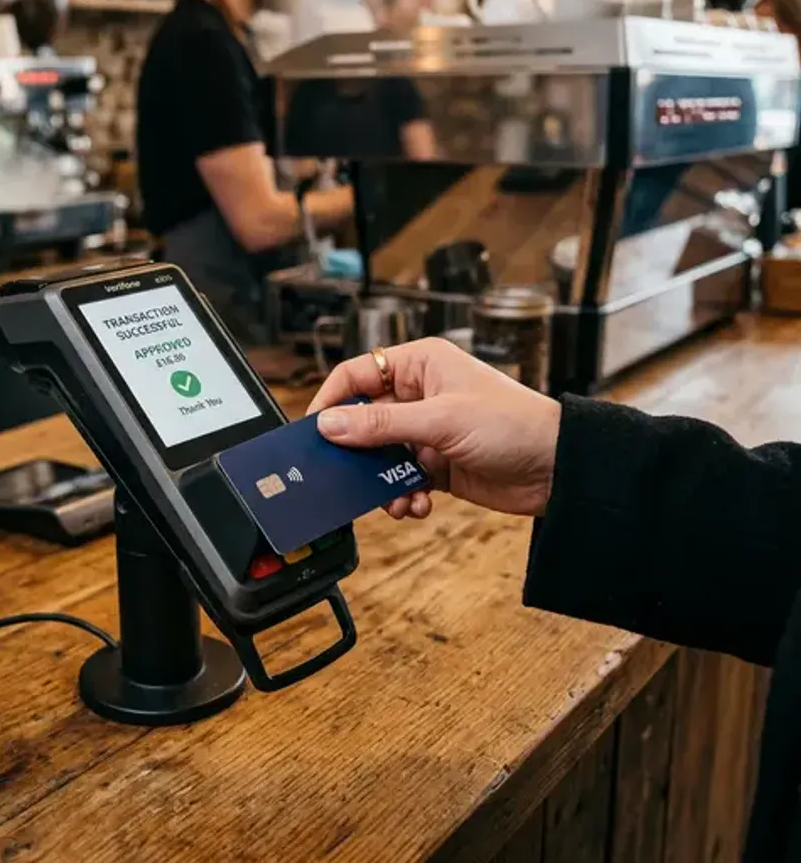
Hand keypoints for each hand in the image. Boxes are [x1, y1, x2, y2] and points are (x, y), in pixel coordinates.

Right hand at [306, 338, 561, 520]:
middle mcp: (419, 394)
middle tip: (340, 474)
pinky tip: (416, 505)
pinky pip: (401, 480)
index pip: (357, 374)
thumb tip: (329, 425)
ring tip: (394, 498)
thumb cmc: (513, 424)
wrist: (559, 468)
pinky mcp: (437, 464)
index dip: (331, 400)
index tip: (312, 430)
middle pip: (364, 419)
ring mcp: (427, 431)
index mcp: (419, 364)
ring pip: (380, 455)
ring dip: (381, 481)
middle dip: (355, 451)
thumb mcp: (439, 420)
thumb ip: (380, 425)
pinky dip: (402, 496)